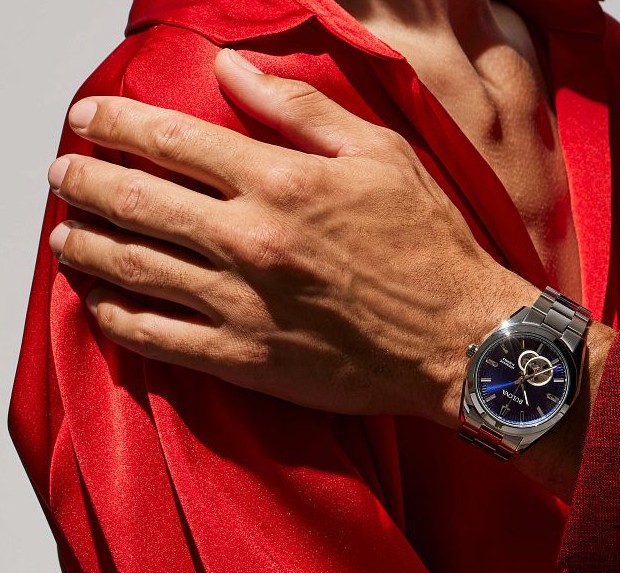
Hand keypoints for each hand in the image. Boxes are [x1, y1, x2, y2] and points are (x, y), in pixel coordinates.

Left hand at [46, 49, 537, 425]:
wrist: (462, 341)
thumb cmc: (431, 247)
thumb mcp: (381, 155)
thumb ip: (299, 109)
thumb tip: (232, 72)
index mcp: (281, 182)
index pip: (171, 138)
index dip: (117, 122)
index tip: (90, 118)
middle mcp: (250, 240)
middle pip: (135, 200)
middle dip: (83, 181)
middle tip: (63, 174)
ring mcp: (242, 305)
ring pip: (132, 269)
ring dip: (86, 245)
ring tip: (64, 233)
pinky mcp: (246, 360)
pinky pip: (157, 338)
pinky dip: (116, 318)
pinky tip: (100, 304)